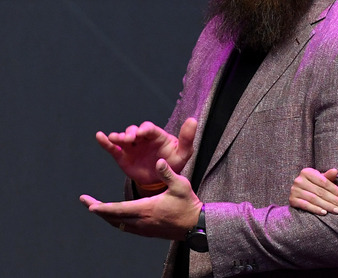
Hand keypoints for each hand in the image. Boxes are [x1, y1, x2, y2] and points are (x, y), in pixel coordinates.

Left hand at [80, 158, 202, 239]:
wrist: (195, 225)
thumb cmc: (188, 204)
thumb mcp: (181, 185)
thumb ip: (168, 173)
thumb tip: (158, 161)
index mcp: (147, 209)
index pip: (119, 210)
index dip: (102, 207)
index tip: (89, 205)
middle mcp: (142, 221)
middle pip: (113, 218)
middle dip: (98, 210)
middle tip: (86, 202)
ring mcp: (144, 228)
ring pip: (118, 224)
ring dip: (106, 216)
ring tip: (96, 208)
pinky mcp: (147, 232)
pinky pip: (126, 227)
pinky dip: (116, 221)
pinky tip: (114, 216)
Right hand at [95, 118, 196, 185]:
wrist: (161, 180)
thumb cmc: (174, 163)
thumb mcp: (183, 152)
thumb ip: (187, 138)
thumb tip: (193, 120)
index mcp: (156, 135)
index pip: (149, 128)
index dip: (145, 129)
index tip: (142, 133)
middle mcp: (142, 138)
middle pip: (134, 130)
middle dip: (131, 132)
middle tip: (130, 138)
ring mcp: (131, 146)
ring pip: (123, 137)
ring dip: (119, 136)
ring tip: (116, 139)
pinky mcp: (122, 156)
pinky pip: (112, 148)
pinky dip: (105, 142)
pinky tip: (99, 136)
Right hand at [289, 168, 337, 214]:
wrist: (299, 192)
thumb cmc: (314, 185)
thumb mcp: (320, 179)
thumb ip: (328, 176)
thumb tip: (335, 171)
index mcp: (306, 172)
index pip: (323, 182)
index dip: (335, 189)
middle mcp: (299, 180)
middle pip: (320, 191)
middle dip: (333, 199)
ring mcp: (294, 190)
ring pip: (314, 199)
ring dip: (327, 205)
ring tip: (336, 210)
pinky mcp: (292, 200)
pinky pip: (306, 205)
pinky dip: (315, 209)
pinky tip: (324, 212)